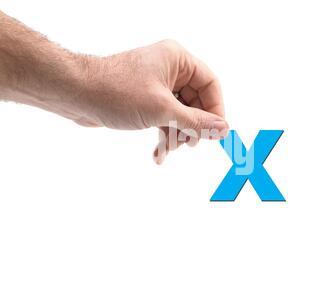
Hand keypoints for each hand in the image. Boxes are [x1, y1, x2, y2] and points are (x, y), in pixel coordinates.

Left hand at [77, 40, 228, 162]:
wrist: (77, 95)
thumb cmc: (117, 93)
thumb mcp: (163, 110)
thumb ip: (196, 122)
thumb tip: (223, 129)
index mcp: (178, 60)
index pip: (210, 85)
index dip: (216, 111)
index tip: (216, 134)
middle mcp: (170, 70)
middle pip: (196, 103)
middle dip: (191, 127)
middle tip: (188, 144)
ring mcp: (157, 86)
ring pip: (180, 114)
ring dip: (176, 135)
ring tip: (166, 149)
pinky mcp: (146, 100)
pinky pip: (164, 119)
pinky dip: (163, 136)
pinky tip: (158, 155)